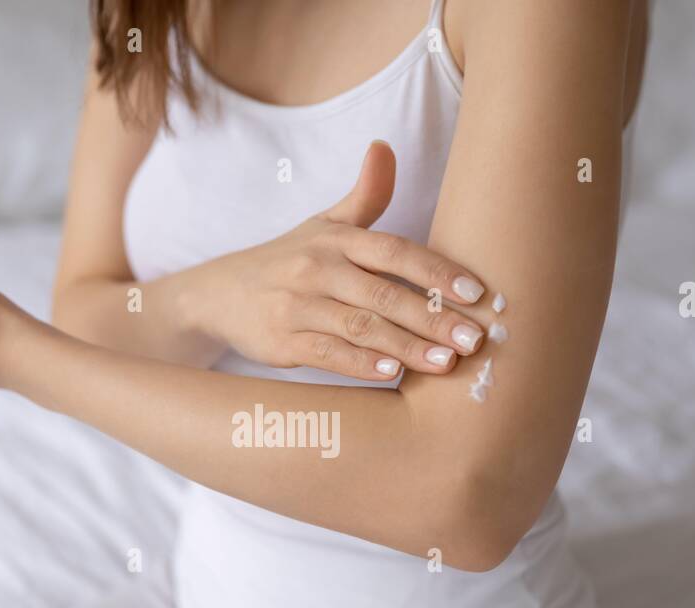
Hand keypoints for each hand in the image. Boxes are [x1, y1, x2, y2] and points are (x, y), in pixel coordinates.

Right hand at [175, 141, 487, 379]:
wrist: (219, 294)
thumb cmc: (287, 260)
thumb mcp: (323, 224)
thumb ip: (365, 195)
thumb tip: (385, 146)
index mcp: (336, 240)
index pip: (395, 251)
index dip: (436, 271)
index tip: (476, 293)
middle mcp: (317, 268)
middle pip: (385, 294)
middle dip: (433, 319)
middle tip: (474, 340)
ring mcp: (298, 306)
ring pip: (362, 327)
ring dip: (407, 346)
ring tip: (446, 364)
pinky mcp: (282, 341)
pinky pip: (329, 354)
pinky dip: (362, 364)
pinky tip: (394, 374)